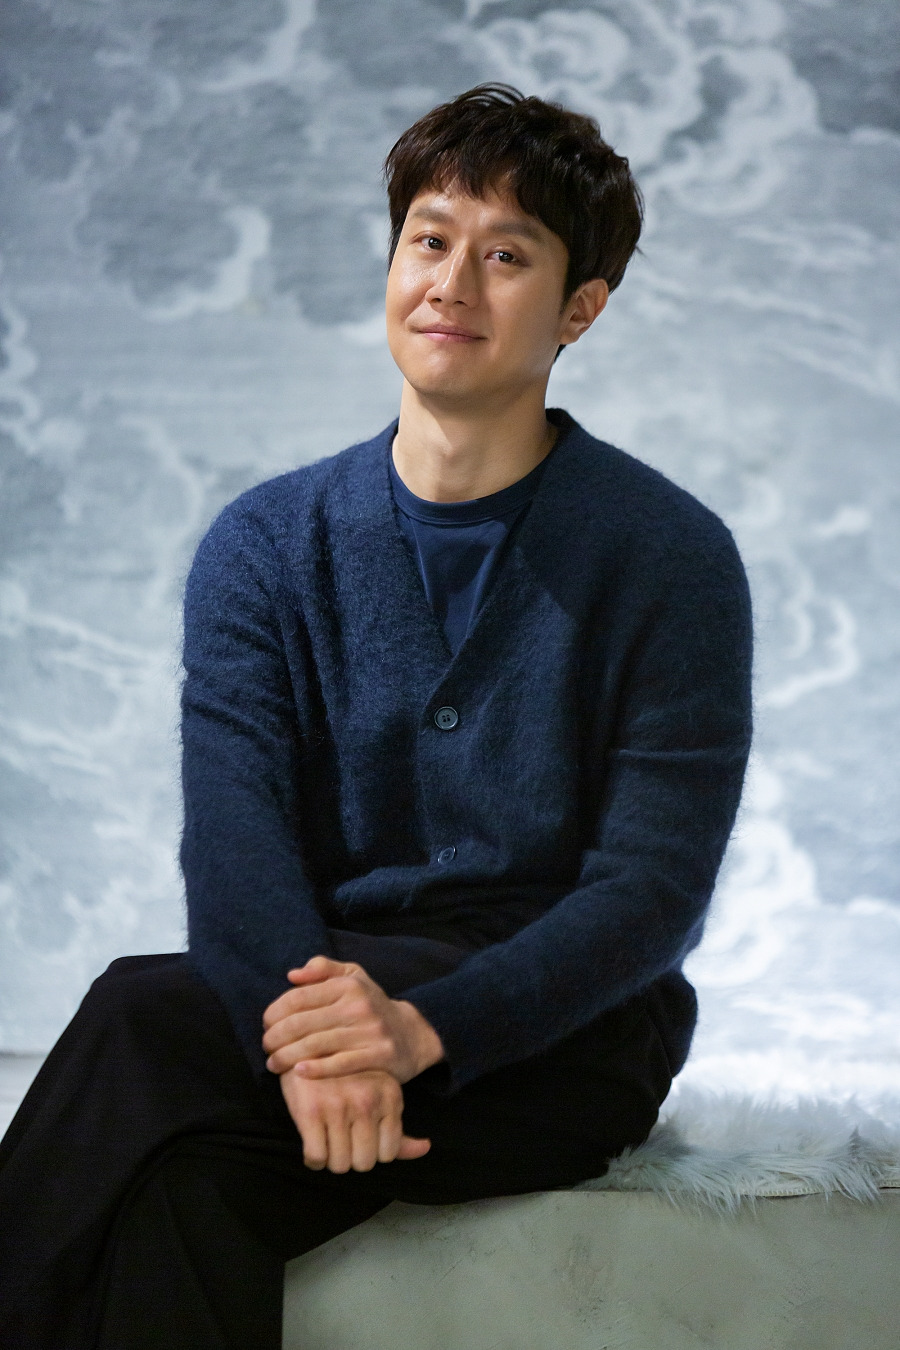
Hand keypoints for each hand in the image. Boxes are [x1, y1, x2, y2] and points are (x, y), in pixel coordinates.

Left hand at [262, 956, 444, 1083]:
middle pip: (303, 1023)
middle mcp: (358, 1006)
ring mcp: (370, 1031)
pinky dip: (317, 1069)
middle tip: (265, 1047)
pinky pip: (341, 1064)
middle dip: (276, 1037)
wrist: (413, 1034)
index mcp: (348, 985)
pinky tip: (299, 1072)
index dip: (275, 1011)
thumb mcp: (354, 977)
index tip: (265, 1024)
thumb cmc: (373, 1006)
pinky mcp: (379, 1056)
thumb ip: (323, 969)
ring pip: (317, 1045)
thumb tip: (292, 975)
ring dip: (287, 1056)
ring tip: (273, 1064)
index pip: (299, 997)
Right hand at [280, 1066, 430, 1171]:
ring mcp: (339, 1105)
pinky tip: (313, 1143)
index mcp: (390, 1095)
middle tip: (341, 1141)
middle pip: (364, 1162)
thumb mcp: (378, 1094)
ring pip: (339, 1164)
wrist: (306, 1047)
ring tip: (327, 1140)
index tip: (359, 1139)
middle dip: (351, 1159)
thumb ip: (399, 1128)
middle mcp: (367, 1100)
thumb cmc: (346, 1076)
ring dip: (331, 1160)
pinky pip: (316, 1158)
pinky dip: (313, 1159)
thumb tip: (425, 1148)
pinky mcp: (311, 1111)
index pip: (388, 1153)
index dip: (372, 1152)